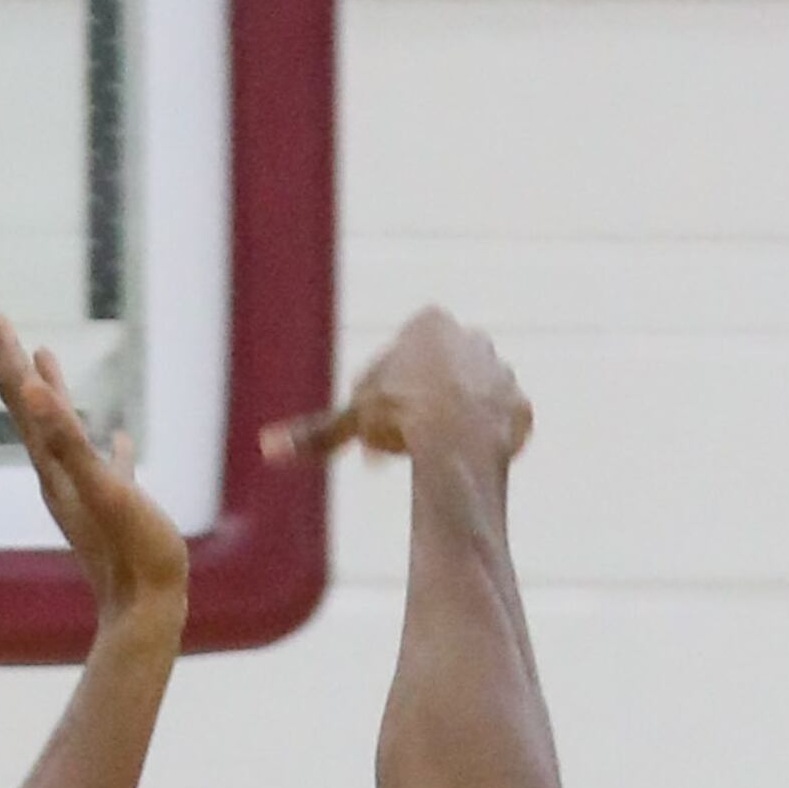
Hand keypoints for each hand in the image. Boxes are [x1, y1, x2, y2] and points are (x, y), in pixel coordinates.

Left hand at [0, 294, 188, 637]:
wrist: (145, 612)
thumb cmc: (131, 552)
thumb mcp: (101, 488)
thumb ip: (68, 440)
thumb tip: (33, 391)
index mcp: (51, 459)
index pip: (16, 387)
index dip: (0, 340)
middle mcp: (56, 469)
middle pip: (24, 398)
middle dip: (6, 350)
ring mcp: (81, 486)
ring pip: (55, 425)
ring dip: (46, 385)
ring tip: (40, 351)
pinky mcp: (111, 503)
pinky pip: (101, 460)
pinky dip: (98, 437)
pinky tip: (119, 435)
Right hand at [331, 308, 531, 471]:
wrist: (457, 440)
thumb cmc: (399, 417)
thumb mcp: (352, 420)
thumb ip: (316, 433)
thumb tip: (268, 448)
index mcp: (430, 324)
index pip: (401, 355)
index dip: (383, 392)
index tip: (375, 422)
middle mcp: (472, 338)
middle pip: (440, 372)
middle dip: (421, 402)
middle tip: (401, 441)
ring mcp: (501, 372)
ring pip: (471, 398)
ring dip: (454, 422)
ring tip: (431, 455)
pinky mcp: (520, 409)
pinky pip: (498, 426)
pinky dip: (482, 443)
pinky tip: (463, 463)